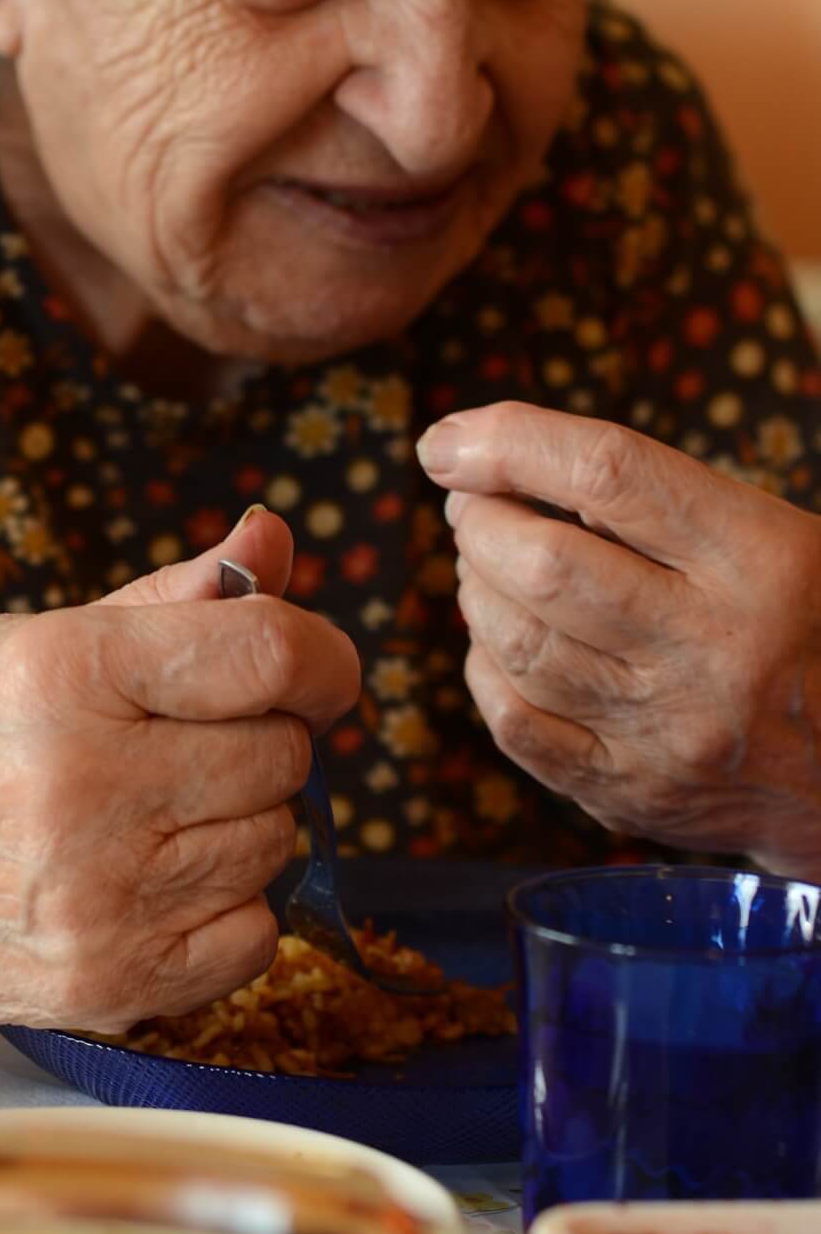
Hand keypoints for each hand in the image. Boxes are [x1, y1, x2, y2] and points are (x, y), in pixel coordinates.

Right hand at [0, 509, 359, 1031]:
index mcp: (66, 673)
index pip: (270, 654)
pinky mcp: (109, 982)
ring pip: (276, 842)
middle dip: (256, 740)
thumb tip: (275, 539)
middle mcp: (86, 786)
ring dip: (237, 821)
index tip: (316, 672)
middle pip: (283, 755)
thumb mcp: (31, 640)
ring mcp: (100, 897)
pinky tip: (153, 882)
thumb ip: (170, 597)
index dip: (323, 658)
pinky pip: (255, 935)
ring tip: (149, 814)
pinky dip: (226, 907)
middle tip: (181, 746)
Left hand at [418, 402, 820, 875]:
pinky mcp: (633, 793)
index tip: (449, 441)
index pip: (609, 473)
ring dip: (476, 589)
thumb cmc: (814, 623)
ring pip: (518, 644)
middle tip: (474, 506)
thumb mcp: (781, 536)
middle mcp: (715, 646)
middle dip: (479, 522)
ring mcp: (669, 731)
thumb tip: (511, 459)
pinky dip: (485, 668)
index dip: (510, 443)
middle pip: (543, 567)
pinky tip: (497, 642)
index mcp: (761, 557)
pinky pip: (515, 724)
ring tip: (486, 565)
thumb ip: (665, 500)